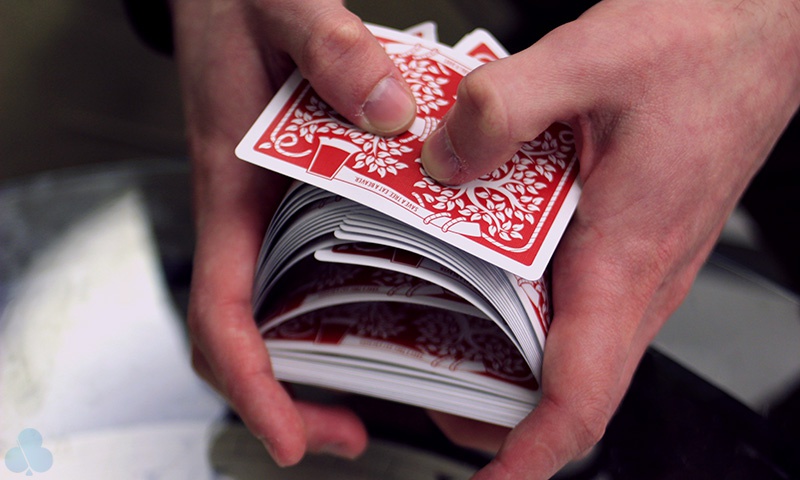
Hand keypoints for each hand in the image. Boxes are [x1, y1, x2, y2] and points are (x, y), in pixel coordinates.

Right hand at [169, 0, 416, 465]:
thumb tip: (388, 111)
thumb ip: (330, 45)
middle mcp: (250, 212)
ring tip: (382, 384)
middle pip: (252, 331)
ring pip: (285, 305)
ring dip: (323, 355)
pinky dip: (345, 296)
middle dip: (292, 393)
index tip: (287, 434)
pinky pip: (315, 261)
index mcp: (232, 186)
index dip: (250, 382)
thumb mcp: (281, 4)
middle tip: (350, 430)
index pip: (222, 308)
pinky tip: (396, 298)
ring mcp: (274, 209)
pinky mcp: (300, 194)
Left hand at [421, 1, 799, 477]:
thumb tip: (439, 163)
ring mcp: (638, 263)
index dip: (527, 454)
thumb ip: (495, 112)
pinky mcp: (631, 239)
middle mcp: (638, 276)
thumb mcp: (580, 61)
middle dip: (487, 398)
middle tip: (416, 369)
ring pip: (563, 342)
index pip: (580, 396)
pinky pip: (572, 295)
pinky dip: (520, 295)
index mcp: (626, 256)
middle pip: (560, 382)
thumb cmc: (701, 48)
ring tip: (431, 316)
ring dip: (499, 345)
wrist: (756, 30)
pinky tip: (478, 256)